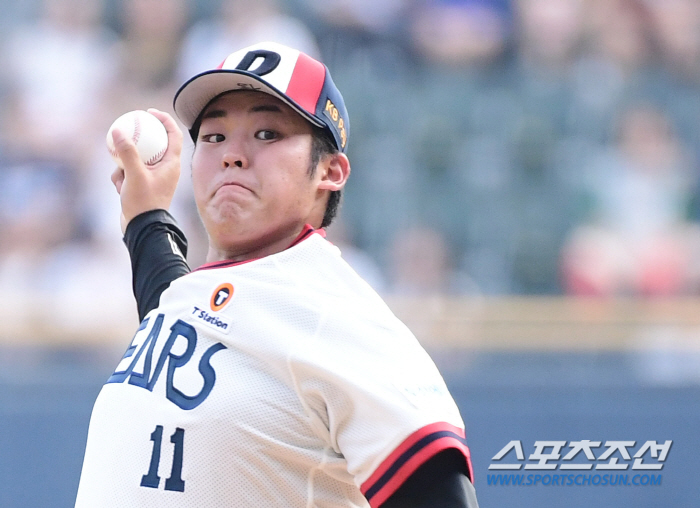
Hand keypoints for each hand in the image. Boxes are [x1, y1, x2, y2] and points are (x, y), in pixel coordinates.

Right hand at [110, 108, 182, 232]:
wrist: (142, 229)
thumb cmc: (144, 203)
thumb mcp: (134, 175)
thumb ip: (127, 152)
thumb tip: (118, 130)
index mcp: (172, 164)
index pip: (174, 134)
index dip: (164, 119)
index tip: (149, 112)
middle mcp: (166, 169)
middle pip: (153, 144)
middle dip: (137, 141)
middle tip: (125, 130)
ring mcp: (154, 177)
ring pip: (136, 159)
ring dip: (124, 166)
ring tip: (122, 178)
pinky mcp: (143, 186)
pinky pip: (129, 173)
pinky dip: (122, 178)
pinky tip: (119, 189)